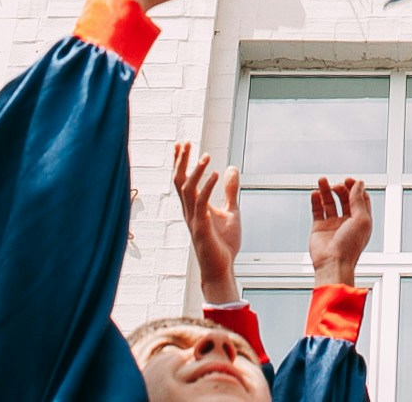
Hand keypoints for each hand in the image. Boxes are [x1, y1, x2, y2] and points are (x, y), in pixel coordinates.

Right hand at [173, 145, 242, 304]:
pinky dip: (208, 188)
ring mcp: (194, 220)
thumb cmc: (223, 243)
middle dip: (181, 162)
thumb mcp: (231, 211)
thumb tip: (231, 168)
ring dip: (196, 172)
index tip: (180, 144)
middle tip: (185, 143)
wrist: (222, 268)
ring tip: (206, 156)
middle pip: (180, 182)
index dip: (181, 162)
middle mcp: (190, 211)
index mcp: (194, 207)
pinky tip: (216, 174)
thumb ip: (230, 191)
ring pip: (187, 191)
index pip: (183, 180)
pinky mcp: (202, 229)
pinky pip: (201, 205)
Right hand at [310, 175, 372, 289]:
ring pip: (329, 203)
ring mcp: (333, 225)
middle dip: (341, 189)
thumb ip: (358, 200)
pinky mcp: (319, 228)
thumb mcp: (361, 219)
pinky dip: (316, 200)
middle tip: (336, 185)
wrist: (333, 264)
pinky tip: (315, 193)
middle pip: (344, 199)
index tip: (349, 180)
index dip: (355, 188)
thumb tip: (359, 183)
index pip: (360, 199)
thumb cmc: (350, 246)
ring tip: (322, 180)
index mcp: (361, 221)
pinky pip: (317, 211)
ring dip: (326, 190)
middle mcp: (347, 222)